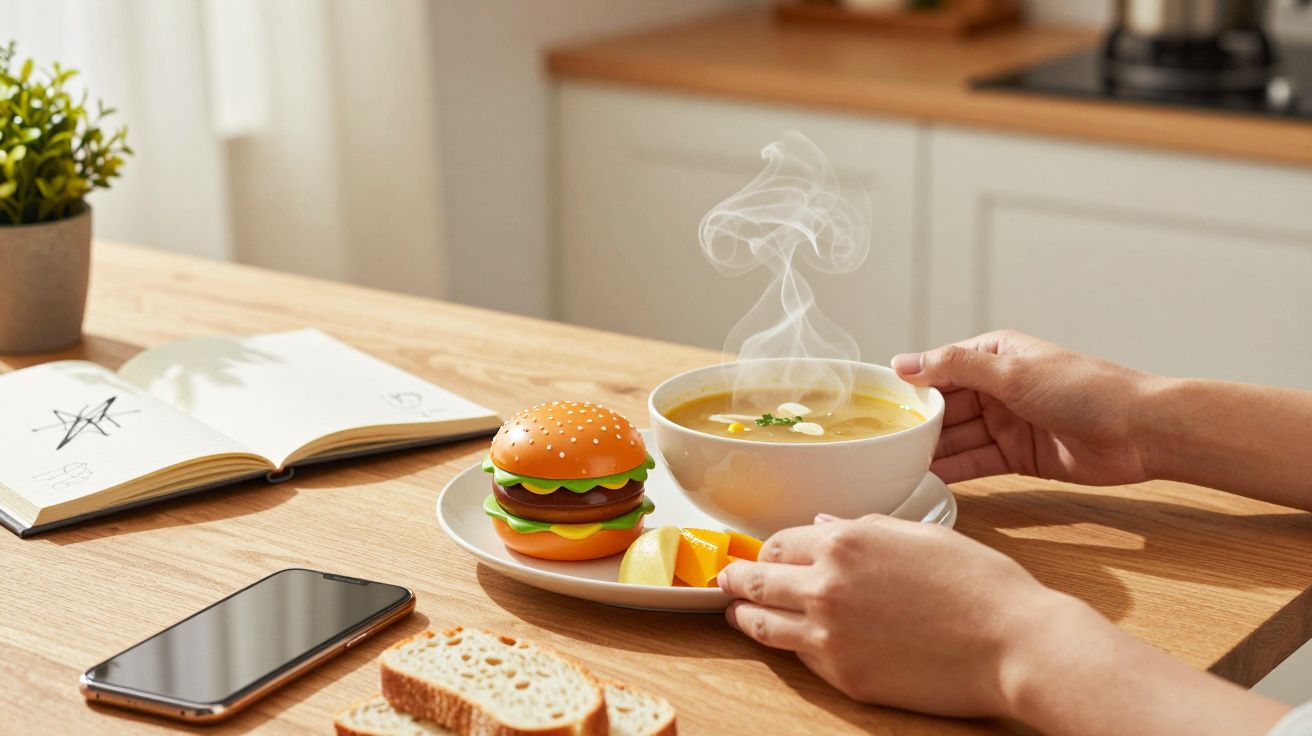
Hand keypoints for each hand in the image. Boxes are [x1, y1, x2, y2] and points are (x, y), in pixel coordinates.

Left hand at [718, 515, 1290, 734]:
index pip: (783, 541)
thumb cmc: (979, 584)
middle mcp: (825, 584)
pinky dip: (782, 644)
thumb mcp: (921, 536)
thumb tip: (827, 527)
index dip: (770, 547)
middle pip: (760, 579)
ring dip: (744, 614)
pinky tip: (778, 640)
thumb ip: (865, 530)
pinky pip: (797, 656)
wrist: (1011, 643)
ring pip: (763, 623)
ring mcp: (829, 632)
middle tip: (727, 578)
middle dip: (739, 578)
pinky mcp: (842, 673)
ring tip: (733, 611)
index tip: (764, 552)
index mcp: (845, 540)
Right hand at [892, 330, 1154, 485]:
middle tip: (878, 445)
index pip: (938, 370)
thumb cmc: (1085, 389)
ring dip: (930, 452)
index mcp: (993, 356)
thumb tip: (903, 362)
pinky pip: (976, 463)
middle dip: (914, 425)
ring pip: (957, 438)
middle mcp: (996, 388)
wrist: (1141, 432)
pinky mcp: (1018, 456)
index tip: (872, 406)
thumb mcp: (1013, 373)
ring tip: (893, 466)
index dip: (907, 388)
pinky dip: (953, 472)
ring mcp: (1007, 423)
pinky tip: (925, 480)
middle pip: (943, 408)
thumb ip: (955, 367)